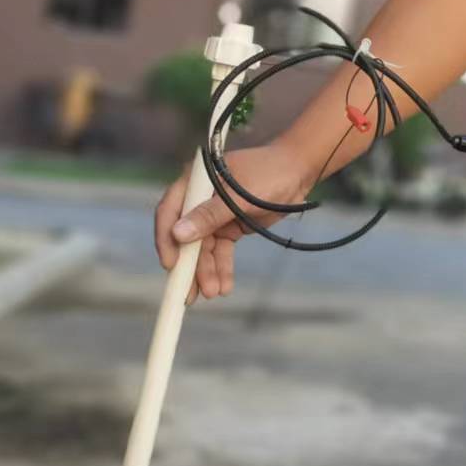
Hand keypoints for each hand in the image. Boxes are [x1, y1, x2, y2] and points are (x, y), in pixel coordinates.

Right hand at [152, 141, 314, 304]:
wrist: (300, 171)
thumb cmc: (270, 172)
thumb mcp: (240, 196)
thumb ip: (210, 215)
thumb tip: (178, 234)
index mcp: (196, 182)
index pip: (169, 211)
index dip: (166, 239)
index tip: (171, 264)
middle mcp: (200, 199)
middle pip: (185, 236)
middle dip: (189, 264)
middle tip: (188, 294)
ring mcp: (215, 214)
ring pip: (204, 248)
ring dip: (207, 271)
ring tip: (214, 293)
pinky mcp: (230, 226)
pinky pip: (221, 250)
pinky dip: (222, 267)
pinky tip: (224, 286)